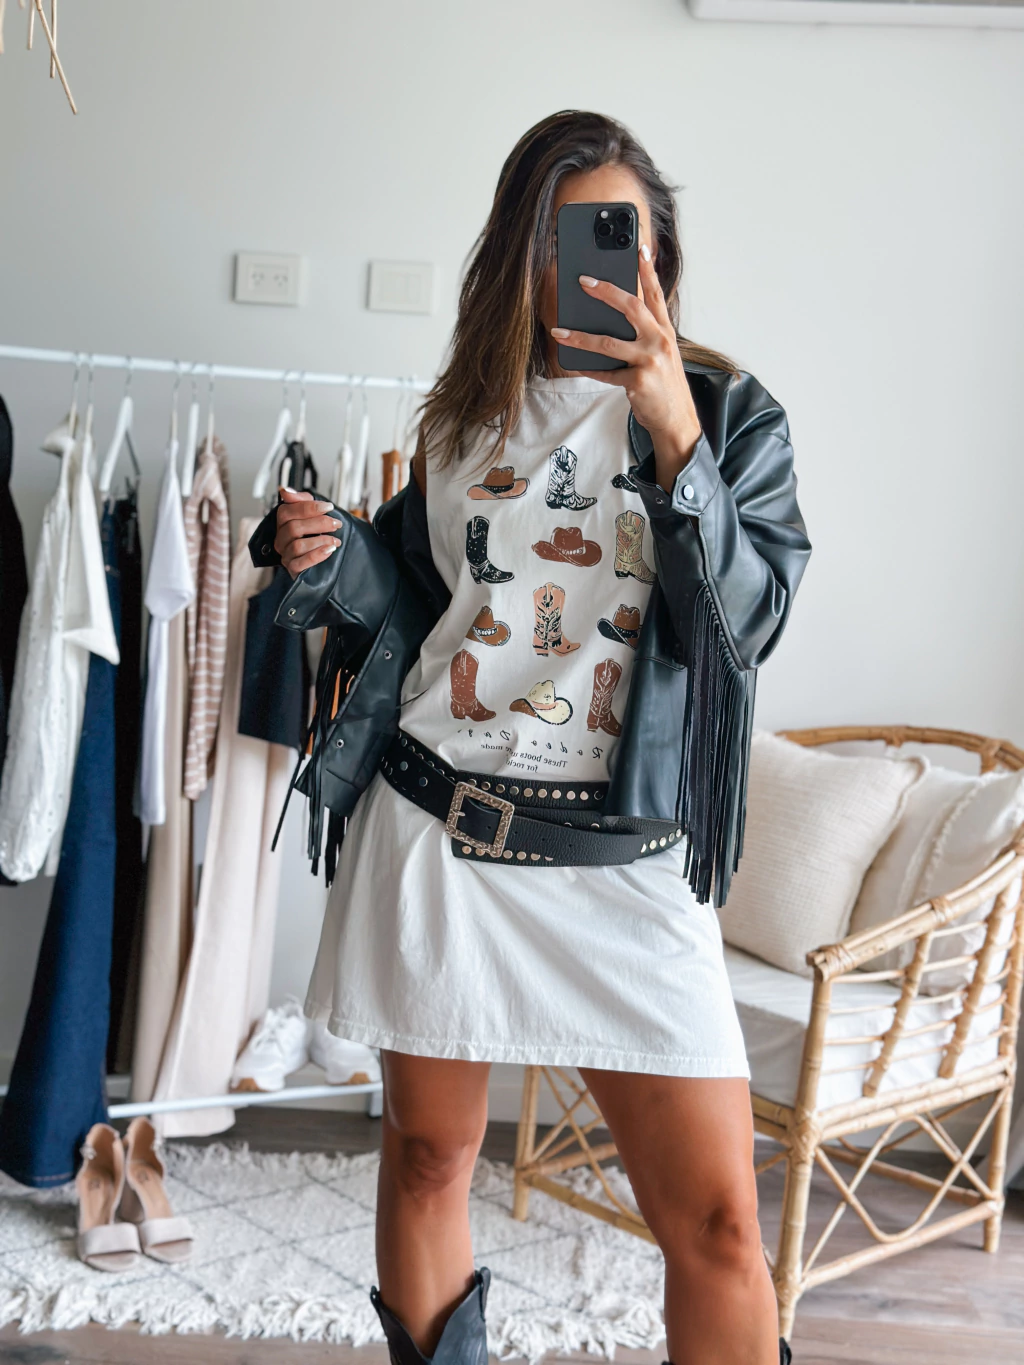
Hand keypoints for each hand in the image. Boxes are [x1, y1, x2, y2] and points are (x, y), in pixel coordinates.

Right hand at [275, 486, 339, 578]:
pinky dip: (317, 555)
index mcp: (283, 523)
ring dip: (320, 540)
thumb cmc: (318, 534)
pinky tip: (329, 550)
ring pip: (297, 545)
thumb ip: (301, 501)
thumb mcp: (314, 513)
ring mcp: (286, 554)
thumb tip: (285, 490)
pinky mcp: (293, 569)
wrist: (325, 561)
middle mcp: (281, 538)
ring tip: (335, 540)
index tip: (329, 507)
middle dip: (319, 523)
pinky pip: (300, 563)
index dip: (308, 507)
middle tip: (336, 524)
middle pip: (293, 527)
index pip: (287, 511)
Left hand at [550, 244, 702, 487]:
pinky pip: (606, 372)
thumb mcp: (662, 355)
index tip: (638, 248)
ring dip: (580, 336)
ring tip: (559, 331)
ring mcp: (649, 360)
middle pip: (631, 307)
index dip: (647, 270)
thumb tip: (612, 320)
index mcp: (665, 331)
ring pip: (608, 342)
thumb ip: (644, 335)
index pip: (656, 294)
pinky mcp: (638, 381)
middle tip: (583, 280)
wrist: (676, 420)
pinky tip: (574, 364)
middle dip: (605, 291)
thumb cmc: (664, 386)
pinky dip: (589, 369)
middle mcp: (659, 340)